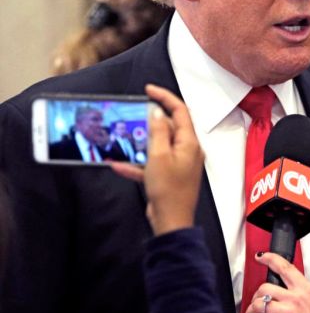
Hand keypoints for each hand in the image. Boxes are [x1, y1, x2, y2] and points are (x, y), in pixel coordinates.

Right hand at [110, 84, 202, 234]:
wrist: (171, 222)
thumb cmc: (168, 189)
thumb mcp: (158, 156)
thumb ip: (158, 131)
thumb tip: (157, 111)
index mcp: (189, 142)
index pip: (180, 111)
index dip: (165, 97)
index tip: (148, 89)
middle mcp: (187, 150)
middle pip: (170, 127)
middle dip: (150, 120)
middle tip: (132, 114)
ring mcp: (179, 164)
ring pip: (158, 145)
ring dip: (140, 142)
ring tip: (122, 137)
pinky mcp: (169, 176)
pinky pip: (151, 164)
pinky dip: (137, 163)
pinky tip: (117, 164)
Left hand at [241, 252, 309, 312]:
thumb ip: (302, 293)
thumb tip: (287, 289)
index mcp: (306, 290)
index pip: (285, 267)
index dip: (270, 258)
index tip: (262, 256)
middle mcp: (295, 299)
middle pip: (265, 287)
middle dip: (257, 295)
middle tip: (256, 302)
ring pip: (258, 304)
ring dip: (252, 310)